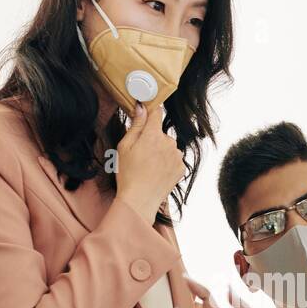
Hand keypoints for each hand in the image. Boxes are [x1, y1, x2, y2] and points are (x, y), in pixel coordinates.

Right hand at [113, 102, 184, 223]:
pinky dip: (167, 163)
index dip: (151, 111)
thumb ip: (135, 125)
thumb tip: (141, 107)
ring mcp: (177, 156)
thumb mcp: (124, 147)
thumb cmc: (128, 174)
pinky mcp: (181, 167)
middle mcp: (168, 142)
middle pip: (161, 133)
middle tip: (141, 154)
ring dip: (161, 151)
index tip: (147, 111)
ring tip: (148, 166)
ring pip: (168, 146)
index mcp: (152, 135)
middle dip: (152, 139)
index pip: (156, 113)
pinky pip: (174, 159)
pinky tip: (157, 172)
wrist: (140, 200)